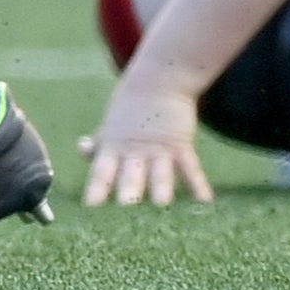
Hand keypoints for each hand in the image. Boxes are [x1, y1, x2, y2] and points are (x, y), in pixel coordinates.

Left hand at [81, 75, 214, 209]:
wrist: (157, 82)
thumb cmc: (129, 108)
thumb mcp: (109, 126)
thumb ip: (100, 145)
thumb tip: (84, 151)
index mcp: (112, 147)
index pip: (101, 171)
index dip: (96, 189)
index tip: (90, 207)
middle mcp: (133, 151)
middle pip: (130, 175)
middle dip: (129, 192)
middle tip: (126, 207)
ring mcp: (158, 148)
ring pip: (160, 173)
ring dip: (161, 189)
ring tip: (162, 205)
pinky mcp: (181, 144)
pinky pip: (191, 167)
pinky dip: (199, 185)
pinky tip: (205, 202)